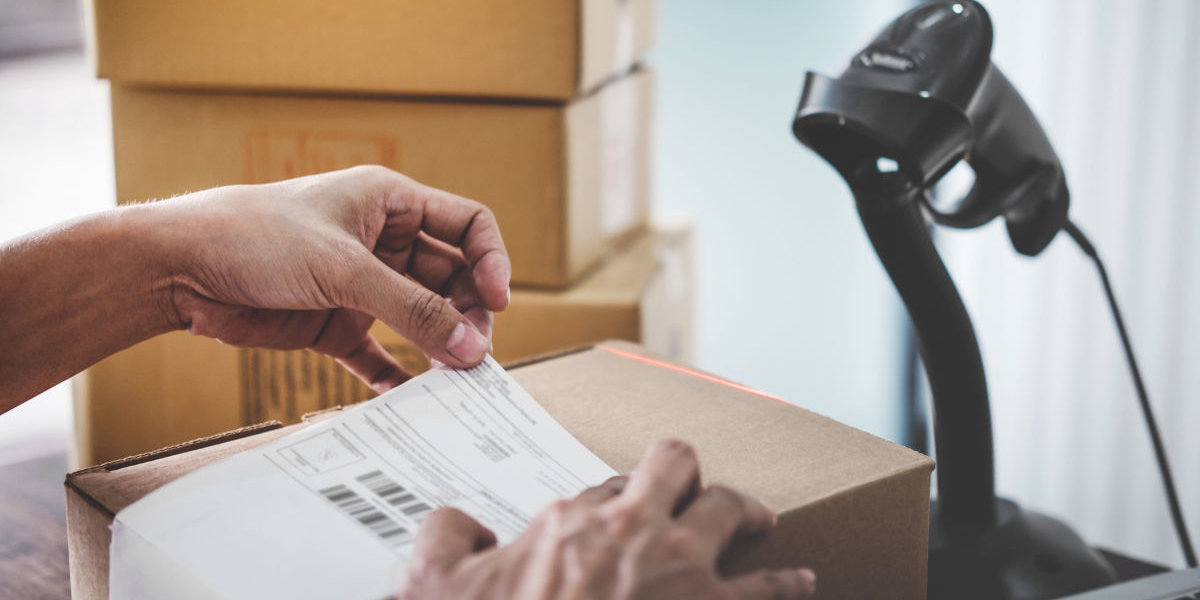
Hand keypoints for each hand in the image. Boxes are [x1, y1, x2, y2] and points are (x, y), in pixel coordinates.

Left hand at [150, 165, 509, 390]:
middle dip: (467, 311)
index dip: (490, 261)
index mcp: (390, 202)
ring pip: (421, 316)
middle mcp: (382, 241)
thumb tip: (472, 347)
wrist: (179, 268)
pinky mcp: (335, 323)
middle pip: (451, 276)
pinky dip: (398, 374)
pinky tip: (412, 397)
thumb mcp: (343, 269)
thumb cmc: (256, 238)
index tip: (495, 302)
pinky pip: (381, 353)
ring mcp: (360, 284)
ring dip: (441, 344)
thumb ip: (412, 310)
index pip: (466, 225)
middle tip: (475, 350)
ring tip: (455, 377)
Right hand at [397, 439, 816, 599]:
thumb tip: (459, 522)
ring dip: (747, 513)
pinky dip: (789, 583)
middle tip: (695, 487)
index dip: (617, 494)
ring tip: (760, 520)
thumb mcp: (433, 586)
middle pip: (678, 466)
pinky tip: (803, 581)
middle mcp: (635, 531)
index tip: (618, 511)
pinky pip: (771, 590)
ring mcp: (684, 575)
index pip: (609, 482)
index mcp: (573, 521)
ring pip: (733, 511)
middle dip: (688, 473)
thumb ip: (445, 537)